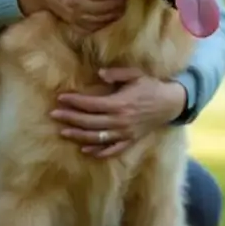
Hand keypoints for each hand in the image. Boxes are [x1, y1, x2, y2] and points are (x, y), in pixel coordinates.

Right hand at [18, 0, 125, 31]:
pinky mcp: (72, 23)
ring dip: (114, 13)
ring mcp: (73, 16)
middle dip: (117, 2)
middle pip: (101, 6)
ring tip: (124, 5)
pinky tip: (113, 16)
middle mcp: (73, 3)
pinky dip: (104, 24)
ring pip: (98, 19)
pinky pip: (91, 27)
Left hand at [50, 67, 187, 157]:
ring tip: (63, 131)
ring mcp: (125, 133)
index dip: (74, 102)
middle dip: (70, 118)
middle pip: (89, 122)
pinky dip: (98, 151)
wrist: (170, 104)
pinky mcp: (130, 141)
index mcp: (120, 104)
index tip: (61, 98)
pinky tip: (85, 149)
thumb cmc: (151, 86)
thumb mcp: (136, 75)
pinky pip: (112, 150)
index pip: (91, 104)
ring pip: (96, 138)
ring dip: (78, 135)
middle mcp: (120, 121)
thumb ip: (117, 74)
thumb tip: (99, 73)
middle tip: (54, 115)